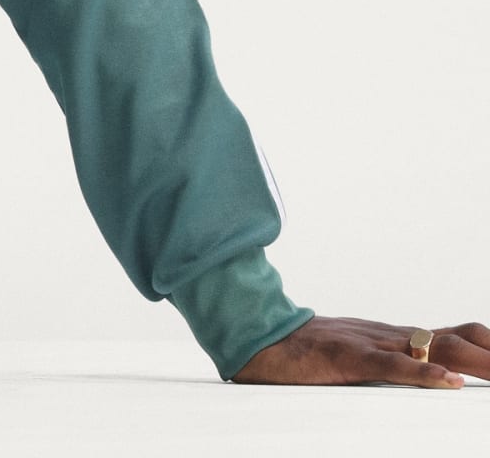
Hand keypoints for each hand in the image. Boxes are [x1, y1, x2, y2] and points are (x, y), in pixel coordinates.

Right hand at [233, 315, 486, 386]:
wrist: (253, 336)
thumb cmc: (301, 353)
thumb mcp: (353, 356)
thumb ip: (385, 363)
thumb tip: (423, 378)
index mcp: (391, 336)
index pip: (453, 334)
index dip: (486, 344)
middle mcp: (388, 335)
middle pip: (456, 341)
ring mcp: (369, 344)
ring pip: (434, 349)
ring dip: (478, 364)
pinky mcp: (346, 358)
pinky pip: (390, 365)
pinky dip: (423, 373)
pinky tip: (448, 384)